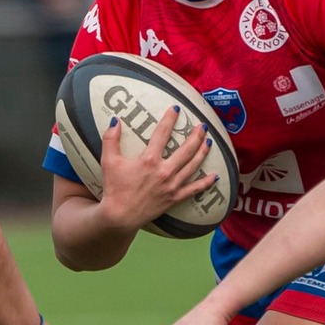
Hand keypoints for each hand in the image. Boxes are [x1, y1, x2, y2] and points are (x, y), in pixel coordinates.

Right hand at [97, 106, 214, 231]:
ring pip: (193, 166)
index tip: (177, 109)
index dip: (170, 119)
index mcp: (149, 160)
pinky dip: (206, 183)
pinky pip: (194, 189)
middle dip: (196, 136)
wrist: (120, 216)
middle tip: (202, 126)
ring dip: (202, 153)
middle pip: (186, 149)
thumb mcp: (109, 161)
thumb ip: (111, 139)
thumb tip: (115, 121)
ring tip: (209, 142)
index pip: (162, 133)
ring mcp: (172, 185)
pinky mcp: (174, 198)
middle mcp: (164, 171)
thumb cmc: (114, 188)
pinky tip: (215, 176)